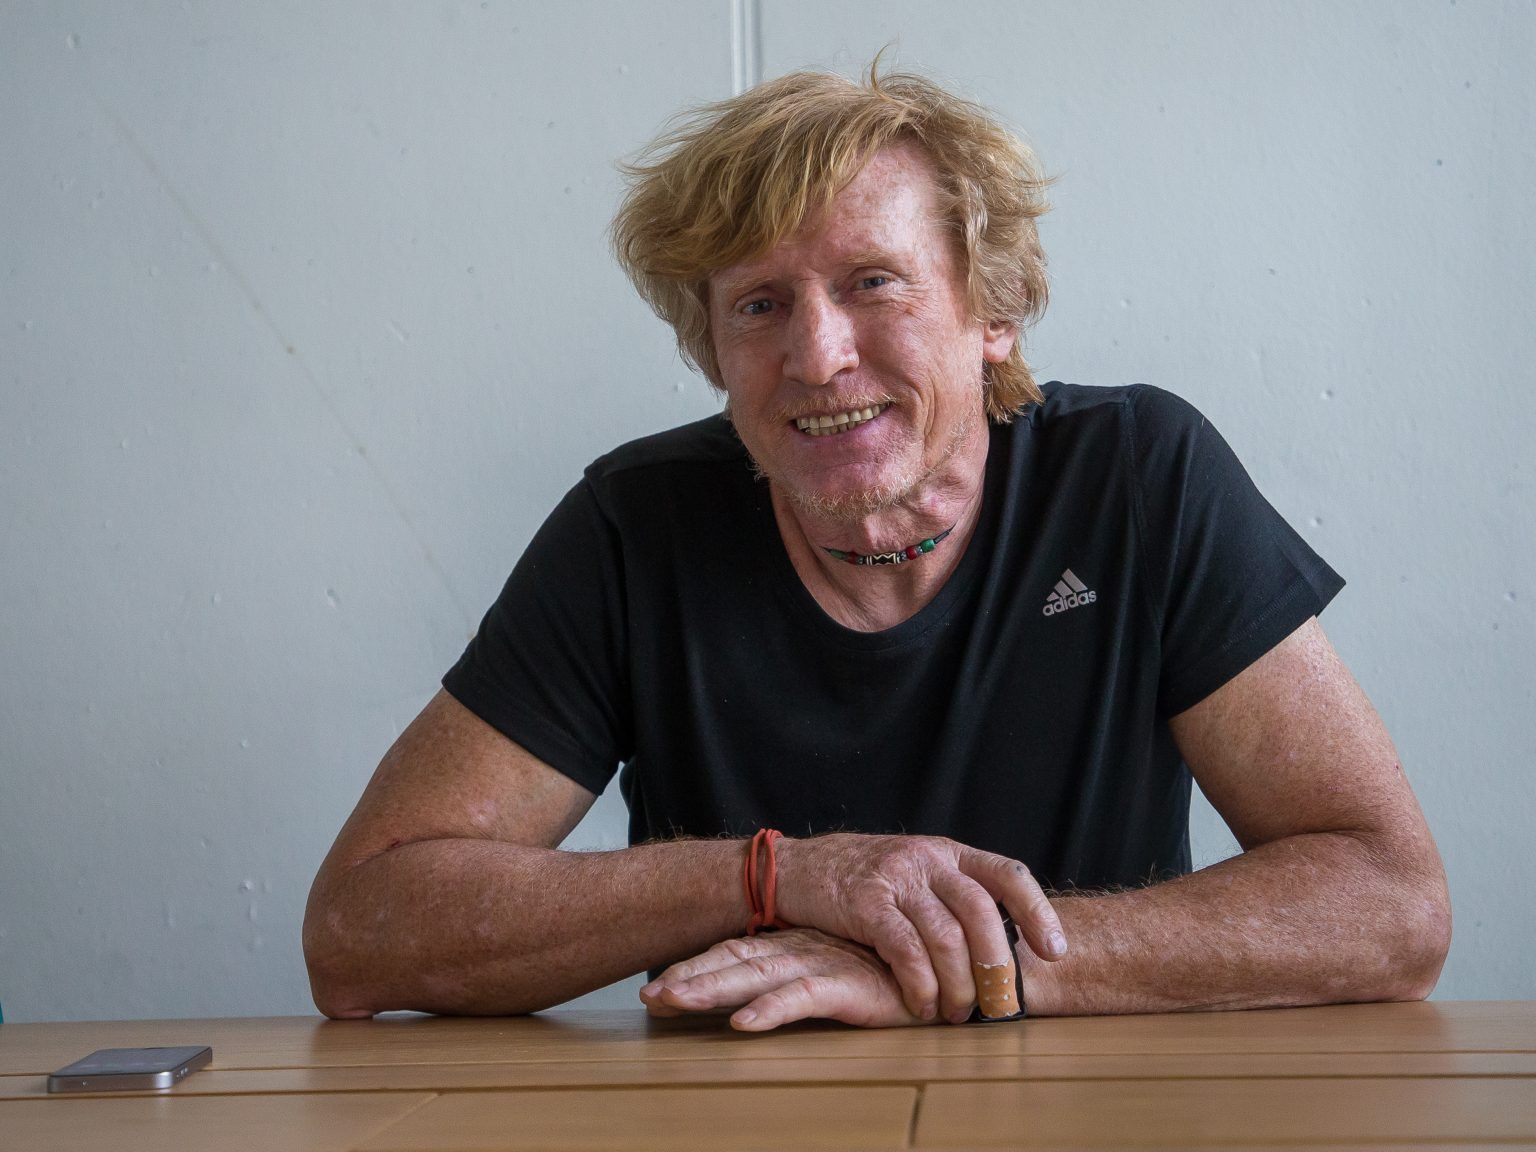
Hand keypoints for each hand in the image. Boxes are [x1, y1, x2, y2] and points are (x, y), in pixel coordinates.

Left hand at [639, 928, 925, 1030]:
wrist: (942, 968)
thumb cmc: (888, 973)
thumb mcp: (836, 974)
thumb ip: (801, 979)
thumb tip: (753, 1000)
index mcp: (794, 946)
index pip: (734, 953)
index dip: (694, 967)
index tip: (655, 988)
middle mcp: (800, 951)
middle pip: (733, 962)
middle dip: (689, 978)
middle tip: (649, 996)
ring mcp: (822, 965)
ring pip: (756, 976)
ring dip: (713, 989)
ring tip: (674, 1001)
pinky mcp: (848, 986)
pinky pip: (802, 998)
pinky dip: (770, 1010)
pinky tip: (743, 1025)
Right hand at [774, 833, 1064, 1023]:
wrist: (796, 869)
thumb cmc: (863, 882)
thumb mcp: (915, 873)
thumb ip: (953, 896)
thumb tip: (1007, 944)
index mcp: (948, 852)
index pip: (1008, 874)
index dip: (1038, 912)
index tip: (1055, 952)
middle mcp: (926, 859)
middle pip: (981, 911)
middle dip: (996, 964)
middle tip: (1001, 1003)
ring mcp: (895, 879)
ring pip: (946, 936)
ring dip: (959, 985)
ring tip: (959, 1014)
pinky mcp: (865, 904)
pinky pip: (905, 950)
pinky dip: (920, 985)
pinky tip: (922, 1006)